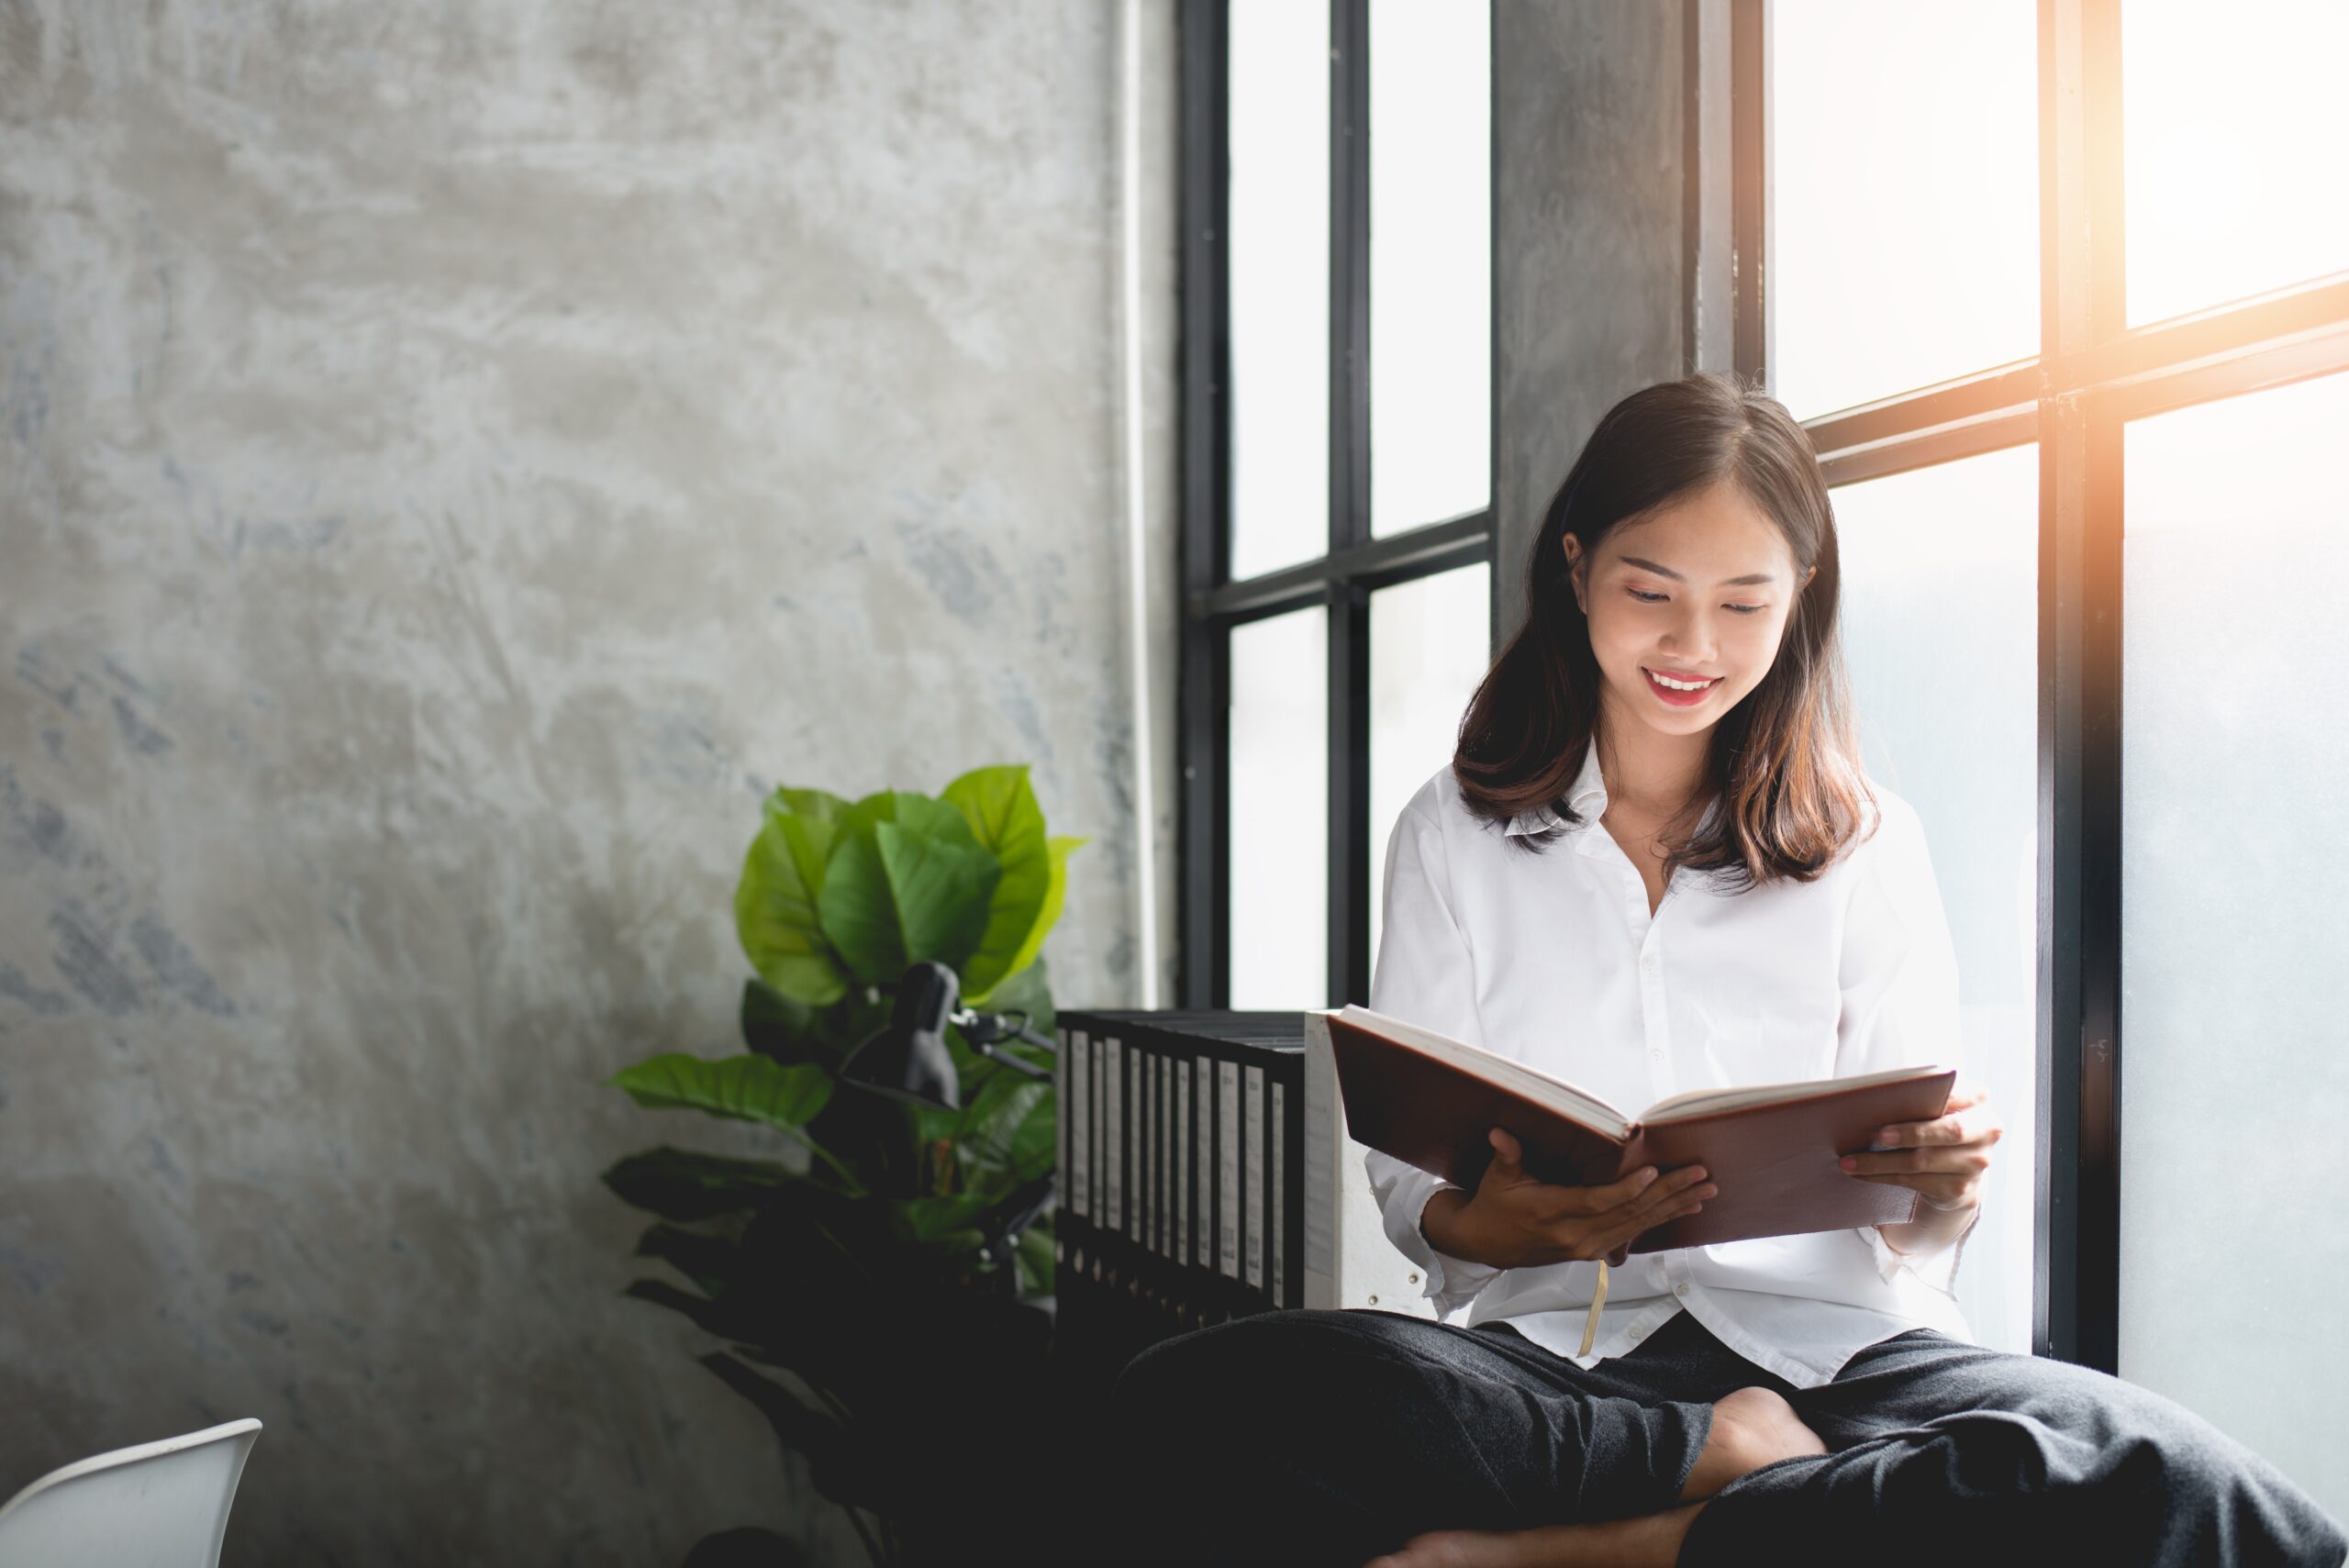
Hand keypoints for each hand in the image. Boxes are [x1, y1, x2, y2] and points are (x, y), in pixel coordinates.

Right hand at [1426, 1127, 1715, 1270]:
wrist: (1486, 1244)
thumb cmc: (1494, 1205)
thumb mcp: (1497, 1178)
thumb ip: (1507, 1155)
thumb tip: (1501, 1134)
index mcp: (1552, 1213)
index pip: (1597, 1202)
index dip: (1627, 1189)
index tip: (1652, 1171)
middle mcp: (1575, 1235)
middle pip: (1629, 1213)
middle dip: (1669, 1193)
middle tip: (1700, 1176)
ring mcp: (1587, 1247)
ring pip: (1638, 1226)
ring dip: (1673, 1207)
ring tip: (1703, 1191)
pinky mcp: (1593, 1252)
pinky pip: (1633, 1234)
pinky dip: (1661, 1220)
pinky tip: (1684, 1209)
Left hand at [1839, 1084, 2000, 1227]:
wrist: (1960, 1165)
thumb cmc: (1937, 1123)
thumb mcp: (1937, 1105)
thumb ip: (1921, 1098)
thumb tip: (1872, 1101)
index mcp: (1979, 1100)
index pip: (1955, 1095)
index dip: (1931, 1100)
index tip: (1905, 1098)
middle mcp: (1986, 1131)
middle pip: (1949, 1132)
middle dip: (1912, 1133)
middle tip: (1879, 1135)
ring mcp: (1976, 1163)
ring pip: (1923, 1162)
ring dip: (1880, 1163)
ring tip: (1849, 1161)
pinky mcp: (1961, 1189)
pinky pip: (1915, 1182)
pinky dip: (1883, 1177)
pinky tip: (1860, 1173)